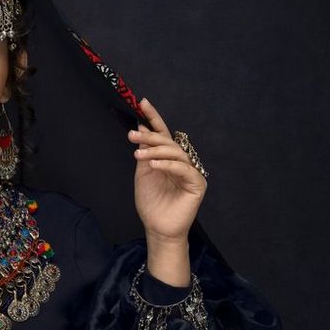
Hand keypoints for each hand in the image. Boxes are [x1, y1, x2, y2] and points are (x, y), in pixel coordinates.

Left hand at [127, 96, 207, 244]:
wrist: (157, 227)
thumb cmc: (151, 203)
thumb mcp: (143, 172)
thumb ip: (144, 151)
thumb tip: (140, 126)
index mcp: (168, 158)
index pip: (163, 133)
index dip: (154, 118)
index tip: (142, 102)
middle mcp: (181, 161)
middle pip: (168, 142)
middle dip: (150, 136)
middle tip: (133, 135)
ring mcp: (190, 171)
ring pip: (175, 153)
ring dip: (156, 150)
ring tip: (139, 154)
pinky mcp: (197, 183)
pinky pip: (183, 169)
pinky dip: (167, 164)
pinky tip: (153, 164)